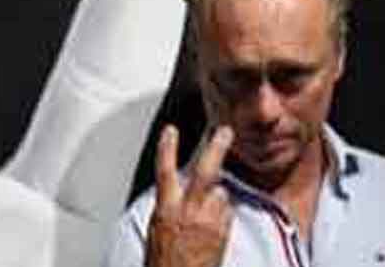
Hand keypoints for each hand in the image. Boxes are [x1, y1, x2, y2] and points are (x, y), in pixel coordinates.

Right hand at [147, 125, 234, 266]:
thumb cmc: (165, 263)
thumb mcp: (157, 229)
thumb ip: (169, 206)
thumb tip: (176, 192)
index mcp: (167, 210)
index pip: (164, 171)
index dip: (167, 148)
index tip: (171, 130)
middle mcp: (189, 212)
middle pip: (206, 171)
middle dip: (217, 148)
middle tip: (225, 132)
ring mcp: (209, 222)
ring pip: (220, 194)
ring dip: (216, 197)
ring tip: (205, 215)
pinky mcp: (223, 232)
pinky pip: (227, 213)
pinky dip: (222, 214)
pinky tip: (213, 227)